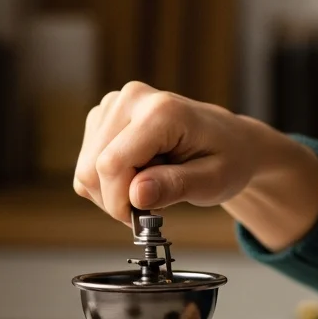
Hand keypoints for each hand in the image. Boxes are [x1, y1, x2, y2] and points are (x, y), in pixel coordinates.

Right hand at [72, 82, 280, 223]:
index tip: (144, 219)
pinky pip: (88, 163)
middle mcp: (132, 99)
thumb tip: (136, 195)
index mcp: (161, 110)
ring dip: (114, 191)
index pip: (111, 164)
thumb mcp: (214, 181)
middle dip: (118, 199)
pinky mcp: (104, 116)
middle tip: (154, 204)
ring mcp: (114, 105)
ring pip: (86, 169)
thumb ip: (176, 186)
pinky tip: (140, 174)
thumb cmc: (228, 159)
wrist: (231, 141)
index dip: (120, 202)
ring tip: (153, 183)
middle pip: (93, 168)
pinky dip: (109, 181)